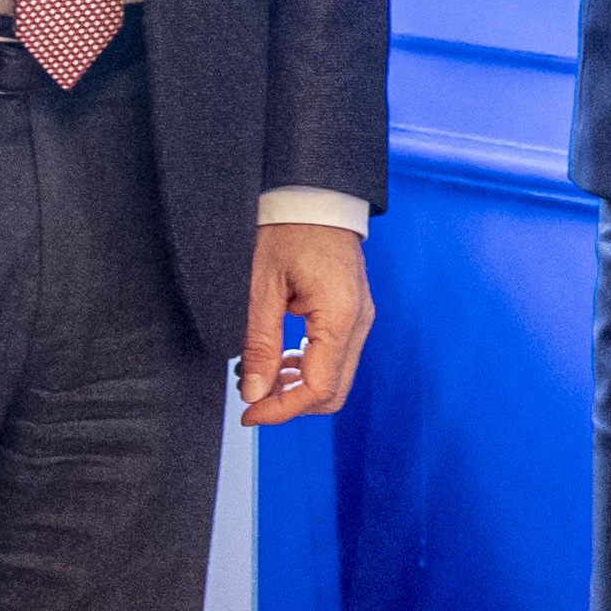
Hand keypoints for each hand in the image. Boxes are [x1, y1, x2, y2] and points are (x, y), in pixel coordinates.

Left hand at [236, 220, 373, 424]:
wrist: (315, 197)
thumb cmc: (288, 231)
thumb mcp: (262, 288)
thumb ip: (260, 344)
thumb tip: (254, 393)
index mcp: (340, 318)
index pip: (318, 388)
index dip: (282, 409)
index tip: (248, 413)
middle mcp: (359, 324)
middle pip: (332, 392)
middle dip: (291, 403)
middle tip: (252, 398)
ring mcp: (361, 320)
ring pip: (334, 378)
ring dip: (297, 387)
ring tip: (260, 374)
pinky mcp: (354, 315)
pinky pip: (335, 358)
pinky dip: (308, 368)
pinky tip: (280, 357)